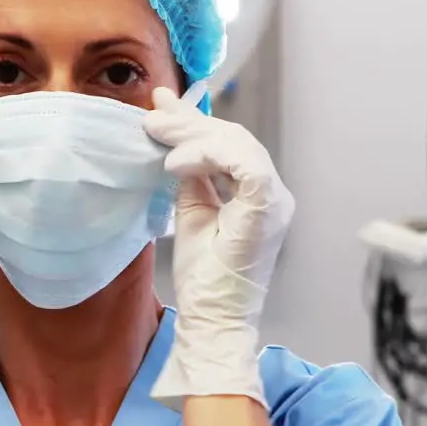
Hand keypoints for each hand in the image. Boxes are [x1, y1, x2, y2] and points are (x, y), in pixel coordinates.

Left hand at [142, 87, 295, 408]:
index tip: (160, 107)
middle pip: (234, 138)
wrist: (212, 318)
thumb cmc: (203, 276)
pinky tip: (175, 165)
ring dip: (193, 135)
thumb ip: (191, 175)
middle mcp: (273, 194)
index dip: (194, 123)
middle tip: (151, 115)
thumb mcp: (192, 211)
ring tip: (156, 136)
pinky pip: (244, 165)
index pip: (229, 144)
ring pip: (238, 144)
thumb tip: (173, 137)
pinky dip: (207, 156)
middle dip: (189, 122)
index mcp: (257, 194)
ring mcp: (275, 201)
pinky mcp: (268, 210)